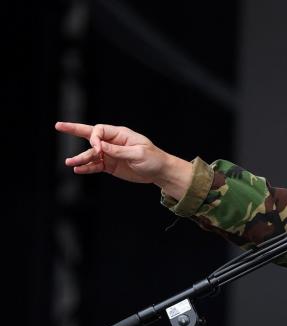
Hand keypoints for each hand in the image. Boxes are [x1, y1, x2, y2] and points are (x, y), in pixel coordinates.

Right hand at [55, 122, 193, 198]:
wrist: (160, 172)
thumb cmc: (154, 159)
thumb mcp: (138, 154)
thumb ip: (119, 151)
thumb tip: (101, 147)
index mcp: (120, 134)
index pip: (99, 131)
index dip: (94, 139)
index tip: (98, 150)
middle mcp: (112, 142)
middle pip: (90, 135)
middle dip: (74, 130)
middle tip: (58, 126)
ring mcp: (110, 154)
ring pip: (91, 155)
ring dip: (80, 158)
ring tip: (69, 163)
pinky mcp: (110, 165)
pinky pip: (96, 166)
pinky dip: (87, 168)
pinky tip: (78, 170)